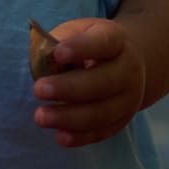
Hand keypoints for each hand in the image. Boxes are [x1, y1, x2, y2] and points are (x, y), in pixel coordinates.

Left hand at [32, 17, 146, 147]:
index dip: (81, 48)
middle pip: (102, 82)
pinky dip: (81, 137)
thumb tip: (38, 60)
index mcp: (117, 41)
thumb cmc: (93, 46)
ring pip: (102, 113)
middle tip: (38, 90)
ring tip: (41, 117)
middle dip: (69, 88)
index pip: (103, 43)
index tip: (57, 53)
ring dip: (70, 117)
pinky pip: (102, 132)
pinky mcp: (122, 120)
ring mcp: (129, 99)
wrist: (130, 63)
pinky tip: (59, 136)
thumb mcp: (80, 31)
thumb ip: (59, 41)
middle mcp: (128, 70)